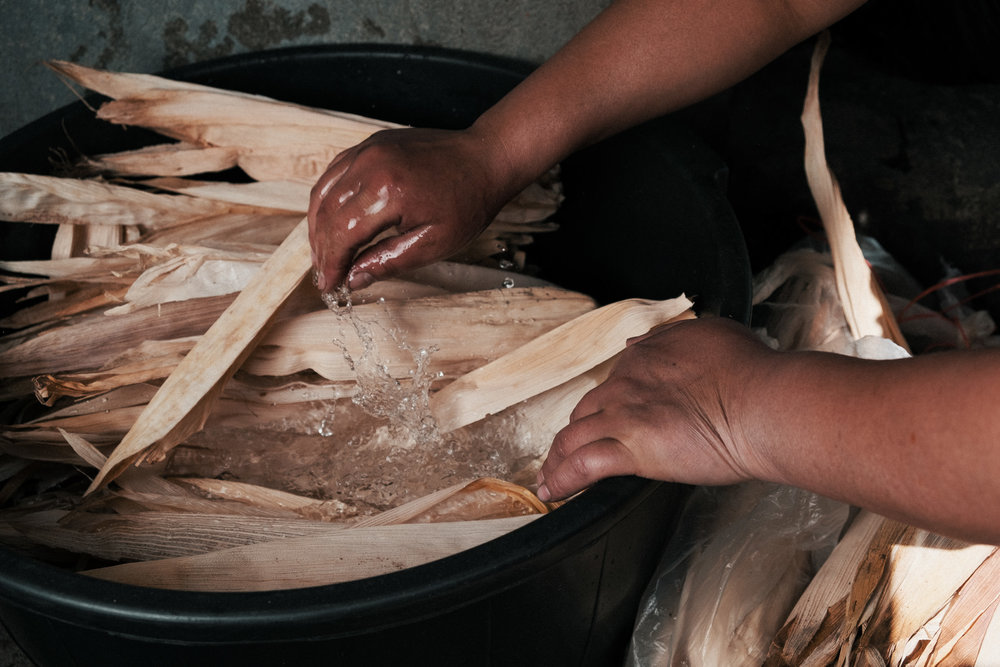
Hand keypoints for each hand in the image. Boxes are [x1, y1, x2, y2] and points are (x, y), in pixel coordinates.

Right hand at [308, 127, 513, 292]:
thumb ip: (389, 261)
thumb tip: (354, 279)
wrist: (486, 158)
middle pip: (327, 214)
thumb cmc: (468, 202)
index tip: (330, 286)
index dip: (331, 264)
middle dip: (321, 250)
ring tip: (324, 254)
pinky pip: (334, 173)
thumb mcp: (434, 243)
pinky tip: (330, 221)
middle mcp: (370, 165)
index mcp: (388, 192)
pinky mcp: (370, 144)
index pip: (342, 235)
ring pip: (324, 192)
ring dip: (318, 226)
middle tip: (325, 276)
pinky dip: (326, 200)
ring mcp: (367, 150)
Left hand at [537, 318, 775, 500]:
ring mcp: (625, 416)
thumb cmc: (751, 373)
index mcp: (645, 358)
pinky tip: (554, 492)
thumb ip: (672, 338)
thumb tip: (640, 343)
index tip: (600, 419)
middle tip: (566, 453)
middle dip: (571, 434)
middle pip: (584, 411)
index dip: (602, 405)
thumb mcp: (710, 334)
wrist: (763, 402)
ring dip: (556, 461)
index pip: (612, 383)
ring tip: (549, 479)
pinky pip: (582, 466)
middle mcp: (627, 383)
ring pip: (572, 438)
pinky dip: (562, 480)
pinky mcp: (631, 449)